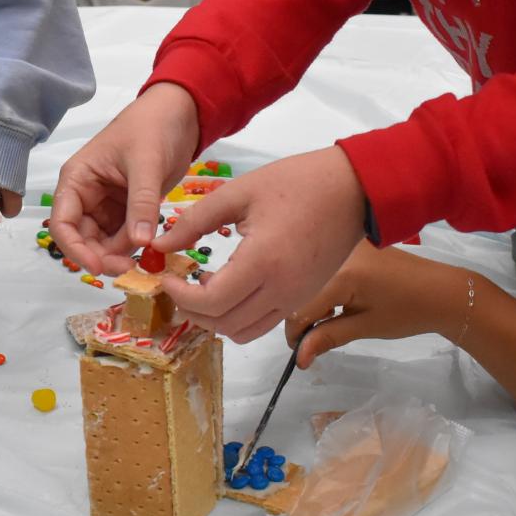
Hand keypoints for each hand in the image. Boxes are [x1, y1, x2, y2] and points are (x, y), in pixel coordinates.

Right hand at [49, 82, 199, 275]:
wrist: (179, 114)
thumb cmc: (152, 126)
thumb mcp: (146, 164)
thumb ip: (142, 204)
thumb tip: (140, 243)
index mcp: (78, 179)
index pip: (62, 223)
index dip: (75, 249)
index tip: (97, 266)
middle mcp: (87, 196)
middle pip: (82, 238)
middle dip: (101, 255)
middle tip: (129, 267)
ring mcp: (107, 204)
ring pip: (104, 241)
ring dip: (119, 254)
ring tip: (143, 259)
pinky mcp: (127, 210)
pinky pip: (124, 236)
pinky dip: (134, 246)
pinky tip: (149, 249)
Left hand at [156, 145, 367, 341]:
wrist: (354, 189)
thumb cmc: (298, 183)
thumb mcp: (239, 192)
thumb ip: (195, 220)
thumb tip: (160, 243)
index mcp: (263, 261)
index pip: (211, 302)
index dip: (181, 296)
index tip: (166, 278)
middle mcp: (281, 289)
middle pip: (224, 324)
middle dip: (192, 311)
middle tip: (177, 286)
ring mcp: (296, 298)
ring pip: (244, 332)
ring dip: (216, 319)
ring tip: (200, 291)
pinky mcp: (304, 297)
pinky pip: (264, 323)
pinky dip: (239, 317)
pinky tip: (228, 289)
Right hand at [285, 242, 473, 367]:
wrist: (442, 291)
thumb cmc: (407, 312)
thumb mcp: (365, 327)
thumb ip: (327, 337)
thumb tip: (299, 358)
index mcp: (340, 274)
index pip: (300, 307)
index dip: (296, 333)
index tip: (301, 352)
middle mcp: (337, 254)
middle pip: (302, 291)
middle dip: (304, 318)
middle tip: (316, 339)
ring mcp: (345, 246)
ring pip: (312, 280)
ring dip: (314, 303)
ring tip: (331, 321)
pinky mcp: (352, 245)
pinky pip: (326, 269)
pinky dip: (326, 288)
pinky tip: (340, 303)